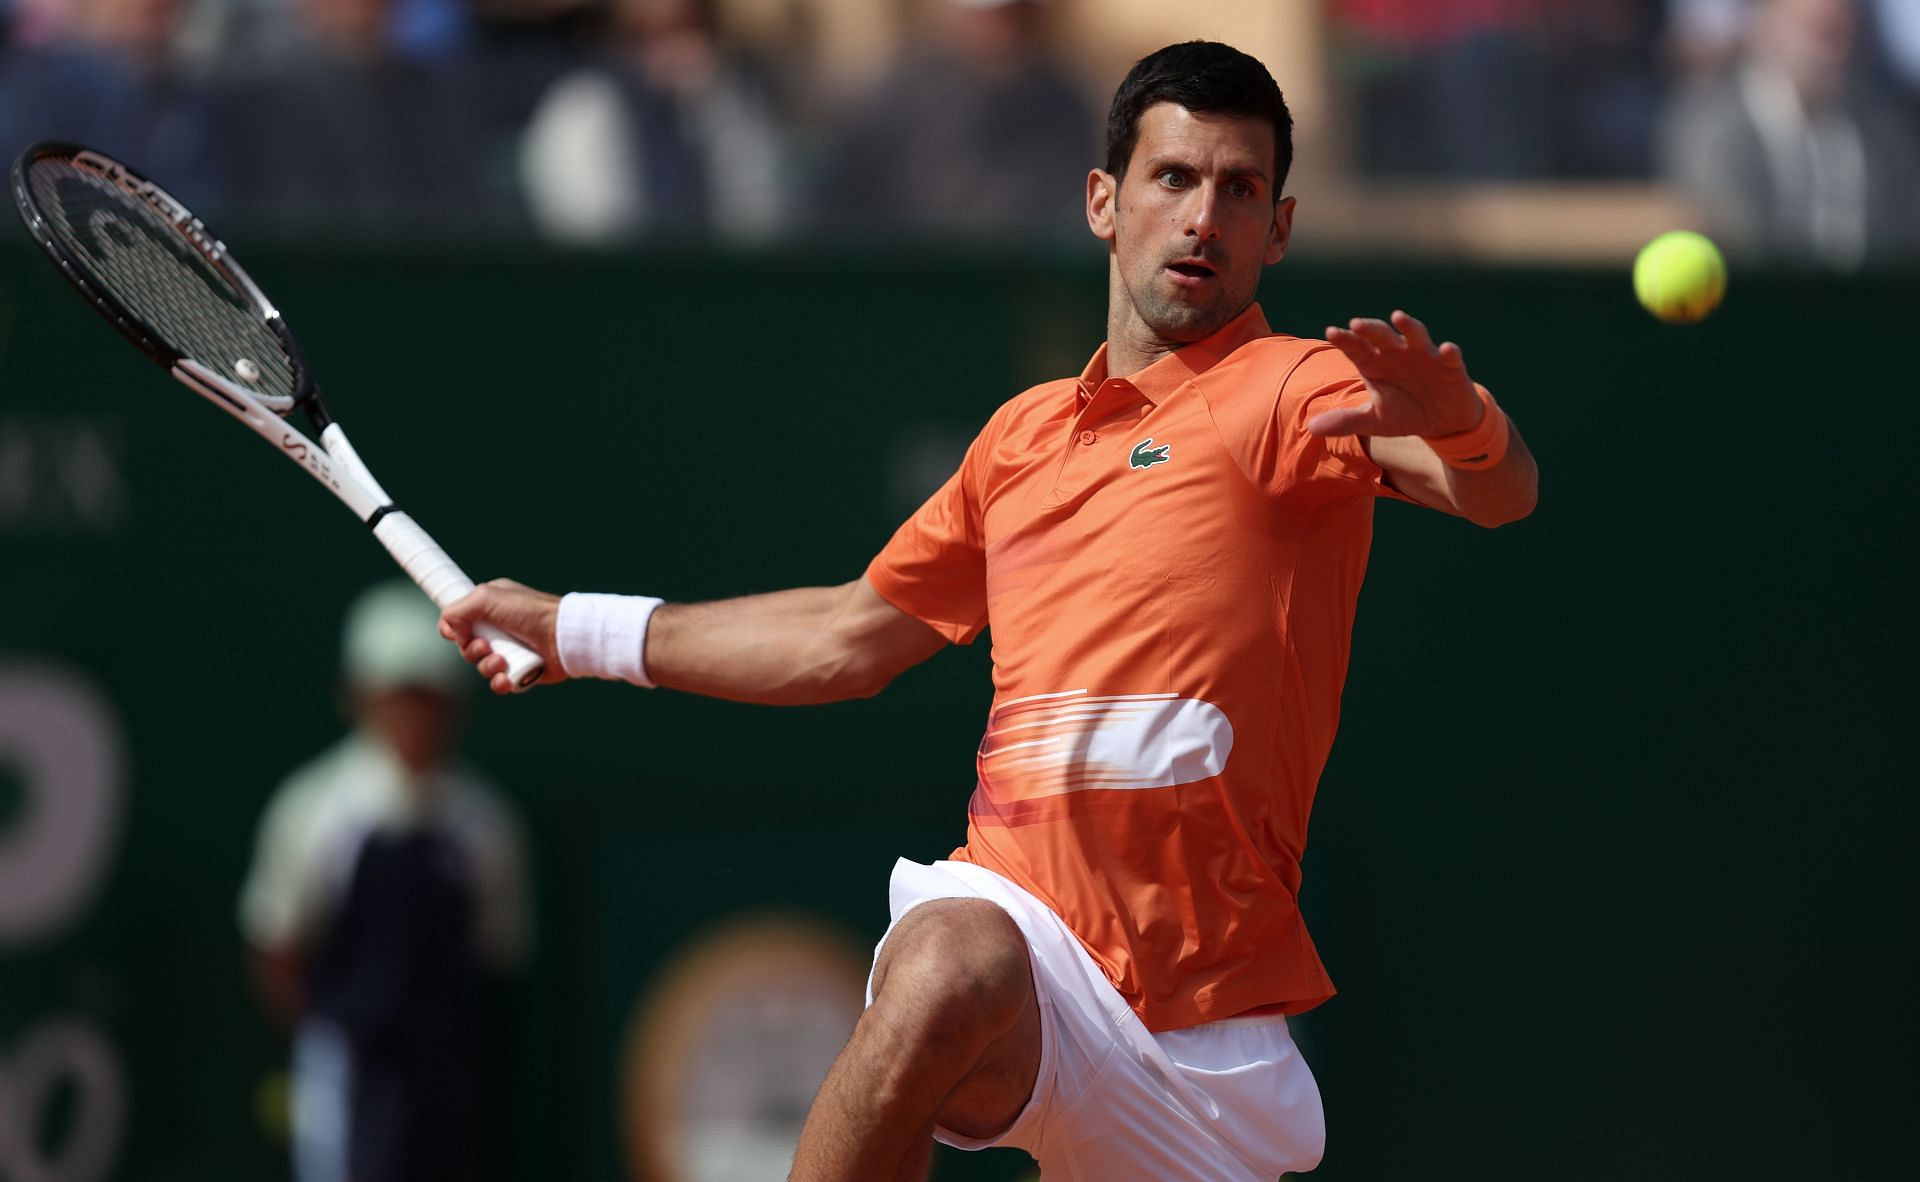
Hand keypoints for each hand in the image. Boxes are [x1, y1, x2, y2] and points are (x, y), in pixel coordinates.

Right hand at [439, 579, 567, 695]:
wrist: (564, 636)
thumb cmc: (529, 612)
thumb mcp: (487, 598)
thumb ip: (457, 610)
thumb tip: (451, 631)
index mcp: (490, 606)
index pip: (458, 621)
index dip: (451, 630)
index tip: (453, 634)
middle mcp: (498, 627)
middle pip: (466, 646)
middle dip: (470, 650)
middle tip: (485, 647)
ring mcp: (510, 650)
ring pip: (481, 666)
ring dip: (486, 667)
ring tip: (501, 662)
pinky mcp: (520, 670)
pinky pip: (499, 682)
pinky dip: (500, 683)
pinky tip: (507, 679)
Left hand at [1308, 310, 1482, 438]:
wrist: (1441, 422)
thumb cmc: (1403, 414)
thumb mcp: (1373, 422)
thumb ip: (1345, 421)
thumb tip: (1310, 426)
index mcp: (1375, 363)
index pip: (1356, 348)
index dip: (1345, 340)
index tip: (1331, 332)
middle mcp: (1397, 353)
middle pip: (1382, 336)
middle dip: (1371, 330)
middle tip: (1356, 323)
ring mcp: (1424, 356)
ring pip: (1415, 335)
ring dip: (1408, 326)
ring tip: (1398, 317)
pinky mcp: (1450, 365)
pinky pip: (1450, 356)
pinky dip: (1449, 352)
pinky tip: (1447, 349)